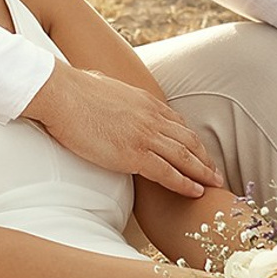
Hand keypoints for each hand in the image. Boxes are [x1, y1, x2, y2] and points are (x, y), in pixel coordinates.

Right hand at [25, 62, 222, 197]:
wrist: (61, 94)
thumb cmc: (73, 89)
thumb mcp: (103, 85)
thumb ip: (113, 94)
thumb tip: (103, 89)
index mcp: (146, 102)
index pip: (178, 123)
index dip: (192, 140)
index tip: (200, 151)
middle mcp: (152, 118)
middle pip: (189, 140)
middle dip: (205, 157)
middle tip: (216, 171)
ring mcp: (145, 136)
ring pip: (185, 157)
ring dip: (203, 172)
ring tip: (215, 184)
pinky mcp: (133, 154)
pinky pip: (168, 173)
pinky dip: (185, 183)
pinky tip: (196, 191)